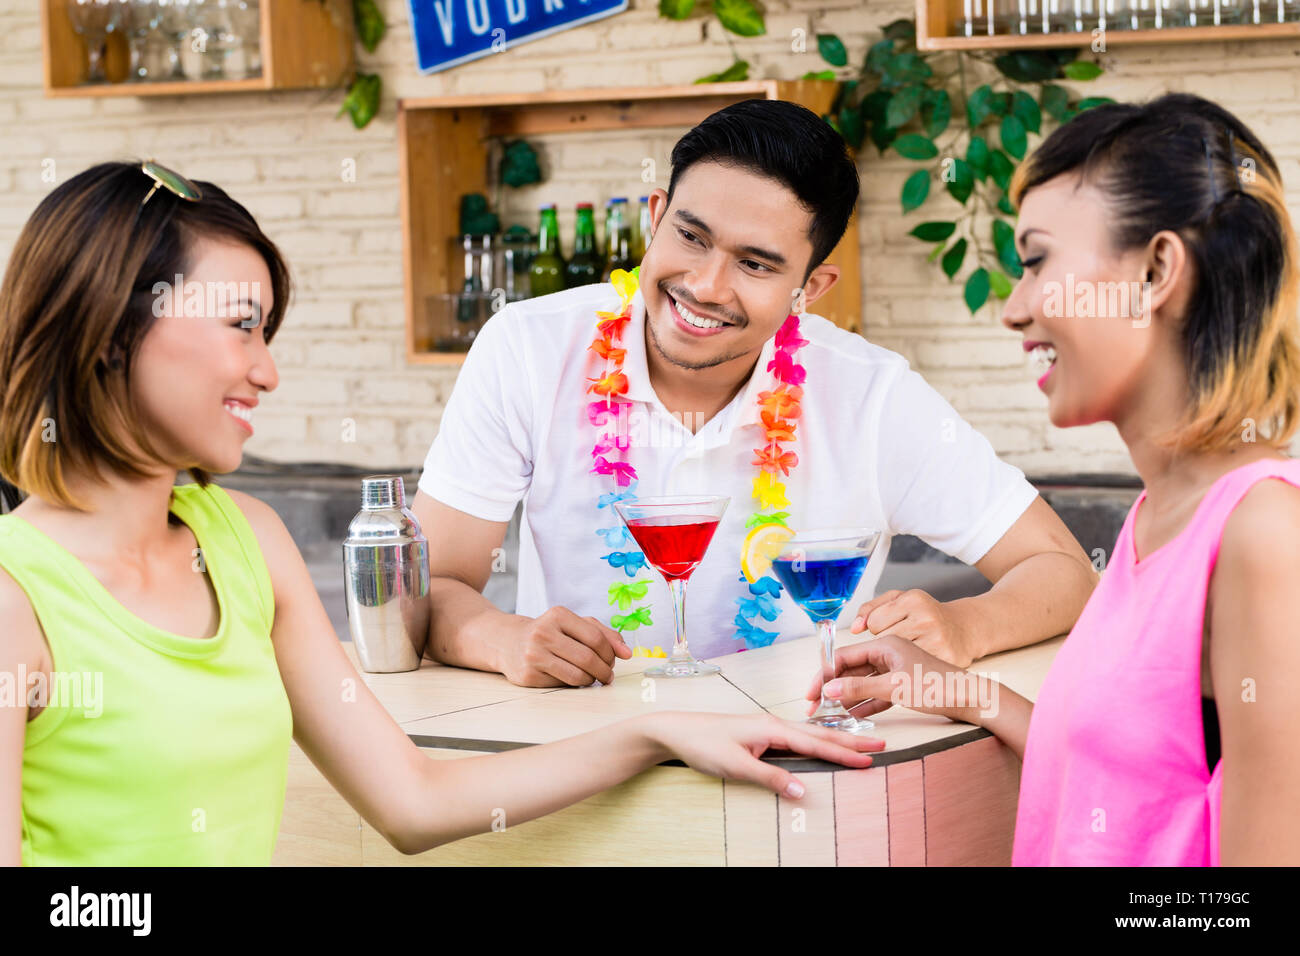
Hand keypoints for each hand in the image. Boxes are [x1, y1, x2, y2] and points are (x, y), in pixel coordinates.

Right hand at [499, 606, 631, 686]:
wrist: (508, 642)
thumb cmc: (550, 632)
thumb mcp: (574, 624)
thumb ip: (604, 634)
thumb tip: (627, 652)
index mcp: (558, 615)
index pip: (596, 638)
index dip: (611, 654)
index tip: (614, 661)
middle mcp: (543, 632)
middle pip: (588, 659)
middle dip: (604, 671)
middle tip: (608, 676)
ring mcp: (533, 655)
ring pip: (577, 676)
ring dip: (591, 681)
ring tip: (592, 678)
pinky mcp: (527, 676)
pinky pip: (562, 685)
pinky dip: (573, 685)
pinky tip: (571, 678)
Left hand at [645, 712, 884, 796]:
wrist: (677, 730)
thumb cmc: (703, 745)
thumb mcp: (736, 766)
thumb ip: (770, 779)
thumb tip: (803, 792)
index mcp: (772, 729)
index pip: (816, 743)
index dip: (845, 754)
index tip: (871, 758)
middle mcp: (773, 724)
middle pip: (819, 735)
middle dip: (850, 742)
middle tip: (880, 744)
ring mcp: (767, 728)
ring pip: (809, 735)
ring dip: (835, 741)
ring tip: (859, 745)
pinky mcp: (760, 734)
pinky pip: (796, 738)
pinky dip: (816, 742)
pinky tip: (820, 746)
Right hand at [805, 634, 985, 724]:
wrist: (973, 699)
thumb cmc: (938, 686)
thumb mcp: (894, 688)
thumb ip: (860, 689)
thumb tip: (829, 689)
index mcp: (885, 645)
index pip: (844, 657)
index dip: (824, 674)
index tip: (811, 693)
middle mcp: (888, 654)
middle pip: (851, 670)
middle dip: (832, 688)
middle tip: (814, 707)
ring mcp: (896, 670)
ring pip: (863, 684)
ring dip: (846, 698)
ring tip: (828, 714)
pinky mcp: (903, 686)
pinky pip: (877, 694)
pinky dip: (864, 704)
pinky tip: (850, 716)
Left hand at [848, 589, 977, 666]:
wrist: (964, 629)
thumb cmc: (927, 614)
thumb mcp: (899, 601)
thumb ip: (871, 609)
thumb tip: (855, 628)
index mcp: (913, 600)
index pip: (874, 622)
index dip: (878, 628)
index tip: (890, 627)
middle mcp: (926, 619)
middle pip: (883, 642)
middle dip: (886, 645)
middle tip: (901, 641)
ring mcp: (937, 641)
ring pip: (896, 658)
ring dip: (896, 660)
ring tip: (909, 651)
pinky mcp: (945, 660)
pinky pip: (912, 671)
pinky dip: (910, 671)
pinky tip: (917, 663)